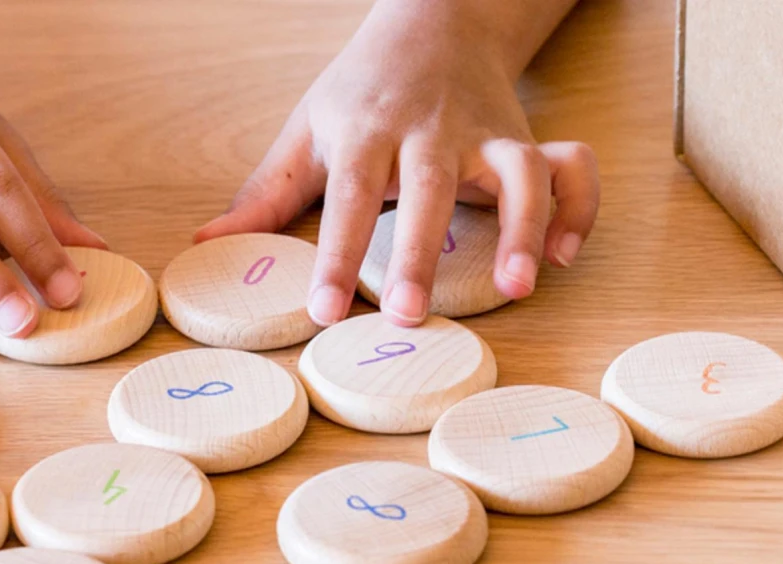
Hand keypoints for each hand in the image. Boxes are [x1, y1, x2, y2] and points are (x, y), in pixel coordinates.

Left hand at [195, 3, 598, 327]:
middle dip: (420, 251)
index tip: (325, 311)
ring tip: (516, 288)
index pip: (347, 197)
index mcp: (366, 130)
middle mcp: (430, 130)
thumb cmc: (362, 90)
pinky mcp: (528, 137)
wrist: (435, 19)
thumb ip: (264, 195)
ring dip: (521, 229)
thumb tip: (205, 245)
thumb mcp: (308, 131)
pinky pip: (571, 168)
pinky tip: (564, 258)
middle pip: (429, 188)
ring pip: (517, 173)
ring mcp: (485, 132)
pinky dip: (577, 209)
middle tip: (410, 314)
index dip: (336, 255)